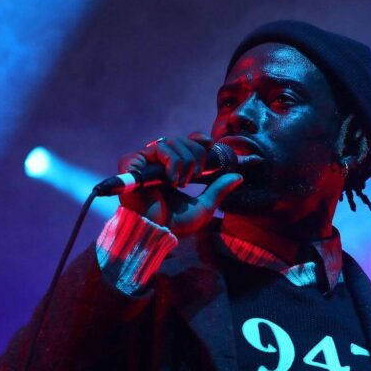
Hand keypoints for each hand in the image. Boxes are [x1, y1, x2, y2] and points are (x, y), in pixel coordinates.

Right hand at [116, 132, 242, 236]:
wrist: (155, 232)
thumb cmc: (174, 224)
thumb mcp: (203, 206)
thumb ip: (218, 190)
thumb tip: (238, 177)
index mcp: (170, 168)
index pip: (184, 142)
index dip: (197, 138)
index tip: (210, 143)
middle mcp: (155, 162)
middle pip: (180, 140)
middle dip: (195, 155)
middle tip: (196, 176)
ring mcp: (143, 161)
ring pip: (171, 142)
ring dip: (184, 161)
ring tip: (181, 183)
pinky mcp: (131, 162)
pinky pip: (158, 148)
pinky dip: (171, 162)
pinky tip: (171, 180)